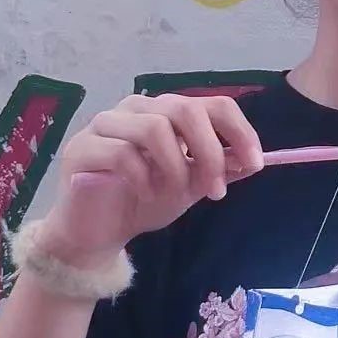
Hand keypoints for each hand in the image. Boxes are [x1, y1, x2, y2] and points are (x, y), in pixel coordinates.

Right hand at [38, 94, 263, 264]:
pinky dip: (143, 179)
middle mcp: (138, 108)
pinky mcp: (82, 148)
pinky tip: (145, 195)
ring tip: (173, 194)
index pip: (213, 104)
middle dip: (210, 152)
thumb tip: (252, 161)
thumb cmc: (144, 202)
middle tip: (216, 191)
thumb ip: (219, 170)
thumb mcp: (191, 186)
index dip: (239, 132)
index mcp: (168, 111)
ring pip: (154, 128)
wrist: (98, 232)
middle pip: (185, 109)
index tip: (255, 164)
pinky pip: (122, 153)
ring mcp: (106, 124)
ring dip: (175, 168)